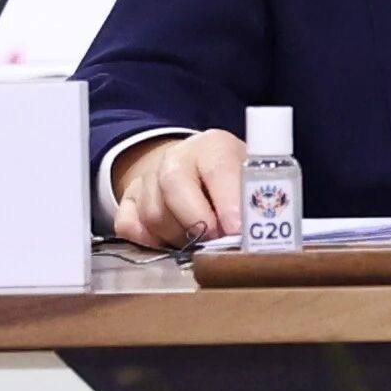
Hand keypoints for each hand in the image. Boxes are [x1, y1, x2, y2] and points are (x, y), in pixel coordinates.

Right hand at [109, 129, 247, 249]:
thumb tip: (262, 235)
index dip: (227, 202)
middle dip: (198, 224)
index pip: (218, 169)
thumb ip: (255, 203)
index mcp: (214, 146)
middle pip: (174, 186)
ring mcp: (149, 178)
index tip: (237, 230)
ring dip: (179, 239)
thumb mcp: (252, 183)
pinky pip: (128, 226)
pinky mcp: (129, 199)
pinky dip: (148, 241)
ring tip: (200, 242)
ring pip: (154, 215)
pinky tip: (169, 241)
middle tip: (216, 245)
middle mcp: (177, 157)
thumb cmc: (233, 184)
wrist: (197, 173)